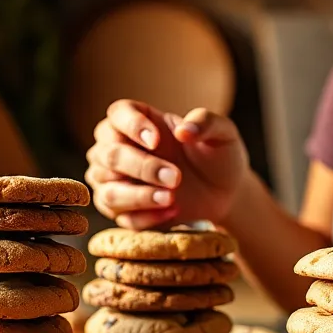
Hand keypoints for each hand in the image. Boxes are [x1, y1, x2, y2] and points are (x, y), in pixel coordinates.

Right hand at [85, 100, 248, 228]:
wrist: (224, 192)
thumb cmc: (217, 156)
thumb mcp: (222, 133)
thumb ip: (206, 122)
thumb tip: (184, 131)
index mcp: (137, 119)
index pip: (118, 114)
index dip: (132, 126)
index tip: (157, 140)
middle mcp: (117, 147)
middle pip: (109, 154)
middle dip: (142, 167)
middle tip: (176, 177)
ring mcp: (114, 181)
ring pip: (109, 191)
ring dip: (139, 196)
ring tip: (171, 198)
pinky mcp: (122, 211)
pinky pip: (122, 217)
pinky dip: (147, 217)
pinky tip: (173, 212)